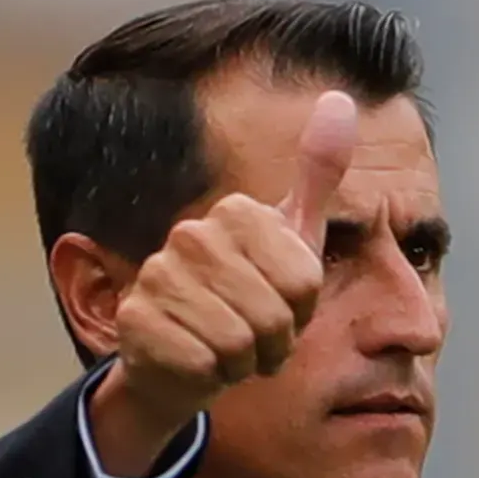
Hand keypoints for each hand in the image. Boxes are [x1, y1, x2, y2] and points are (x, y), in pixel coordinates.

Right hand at [88, 88, 358, 472]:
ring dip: (241, 364)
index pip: (304, 283)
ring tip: (227, 353)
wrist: (185, 360)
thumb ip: (317, 177)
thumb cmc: (247, 302)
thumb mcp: (293, 242)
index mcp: (235, 214)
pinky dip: (207, 378)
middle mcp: (192, 235)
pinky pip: (202, 364)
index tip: (280, 310)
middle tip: (252, 340)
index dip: (300, 314)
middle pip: (273, 315)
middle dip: (272, 344)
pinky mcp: (138, 320)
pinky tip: (197, 365)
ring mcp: (159, 275)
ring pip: (237, 342)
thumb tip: (340, 99)